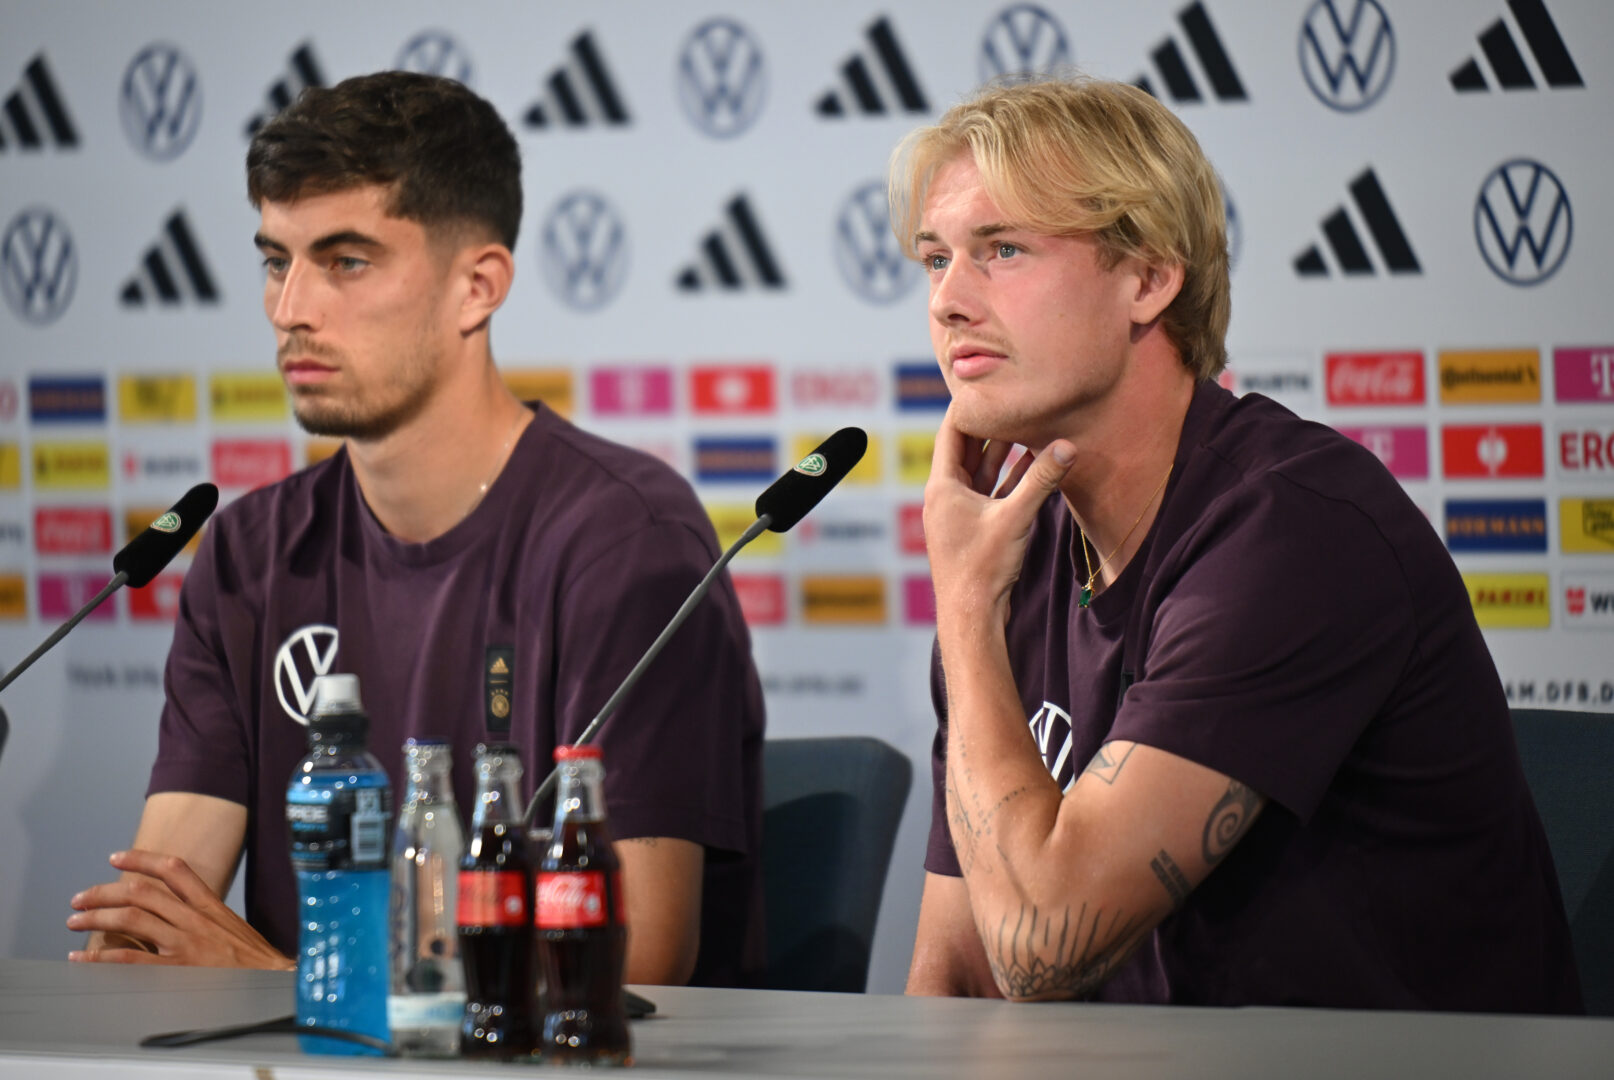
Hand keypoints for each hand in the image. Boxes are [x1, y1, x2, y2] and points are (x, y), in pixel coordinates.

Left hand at [67, 849, 292, 969]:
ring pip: (132, 918)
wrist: (275, 981)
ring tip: (75, 921)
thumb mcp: (232, 926)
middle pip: (142, 891)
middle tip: (81, 897)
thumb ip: (204, 916)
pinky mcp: (177, 969)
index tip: (116, 858)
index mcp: (210, 905)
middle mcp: (195, 919)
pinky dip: (101, 956)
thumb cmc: (255, 959)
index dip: (141, 859)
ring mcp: (185, 943)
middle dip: (104, 891)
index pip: (174, 869)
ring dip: (97, 917)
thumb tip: (174, 912)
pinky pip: (131, 958)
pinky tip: (84, 957)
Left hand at [923, 407, 1074, 628]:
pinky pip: (991, 492)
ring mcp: (958, 512)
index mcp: (942, 486)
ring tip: (1028, 423)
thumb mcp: (1015, 518)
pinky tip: (1032, 463)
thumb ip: (1042, 481)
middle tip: (1012, 396)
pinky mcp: (974, 527)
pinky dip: (1009, 477)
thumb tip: (1067, 446)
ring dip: (1004, 451)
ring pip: (982, 471)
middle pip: (967, 448)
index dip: (969, 406)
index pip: (952, 431)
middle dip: (991, 424)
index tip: (987, 383)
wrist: (971, 616)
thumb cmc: (982, 569)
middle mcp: (945, 495)